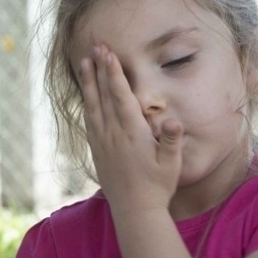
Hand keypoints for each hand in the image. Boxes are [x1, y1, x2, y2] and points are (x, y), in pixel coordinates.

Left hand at [79, 46, 180, 213]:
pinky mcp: (97, 150)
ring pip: (93, 105)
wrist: (135, 211)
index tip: (109, 54)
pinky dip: (88, 102)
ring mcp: (102, 142)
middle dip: (100, 69)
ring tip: (85, 62)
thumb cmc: (158, 186)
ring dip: (89, 82)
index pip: (121, 96)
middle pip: (104, 95)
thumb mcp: (171, 164)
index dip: (114, 73)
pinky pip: (89, 120)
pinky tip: (86, 93)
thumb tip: (172, 120)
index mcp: (132, 133)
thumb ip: (171, 140)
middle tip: (96, 47)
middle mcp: (113, 134)